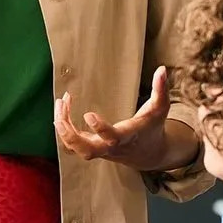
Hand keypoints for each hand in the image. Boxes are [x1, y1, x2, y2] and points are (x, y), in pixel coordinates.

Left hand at [56, 67, 182, 171]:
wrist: (148, 153)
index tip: (88, 114)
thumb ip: (161, 89)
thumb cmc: (153, 127)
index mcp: (127, 137)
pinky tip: (63, 107)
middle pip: (87, 151)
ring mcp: (100, 150)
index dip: (99, 129)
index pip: (111, 138)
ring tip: (60, 103)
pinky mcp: (92, 148)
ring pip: (75, 148)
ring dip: (63, 129)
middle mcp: (111, 147)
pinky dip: (64, 127)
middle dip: (71, 137)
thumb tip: (162, 69)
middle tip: (60, 117)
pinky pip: (73, 143)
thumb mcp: (160, 108)